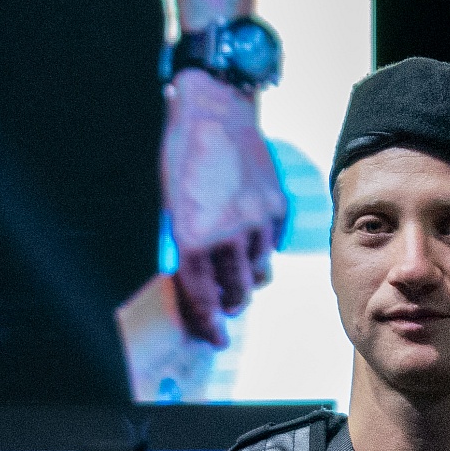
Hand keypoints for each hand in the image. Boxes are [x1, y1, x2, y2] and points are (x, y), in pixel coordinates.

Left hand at [160, 71, 284, 342]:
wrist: (214, 112)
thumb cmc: (183, 154)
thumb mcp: (172, 207)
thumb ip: (185, 247)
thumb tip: (195, 281)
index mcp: (193, 239)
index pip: (202, 297)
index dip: (208, 323)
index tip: (214, 338)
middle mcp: (227, 236)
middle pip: (236, 292)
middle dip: (230, 303)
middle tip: (225, 303)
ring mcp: (257, 223)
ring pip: (259, 272)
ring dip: (248, 277)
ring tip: (237, 265)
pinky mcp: (277, 209)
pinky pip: (272, 245)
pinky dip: (261, 247)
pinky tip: (248, 232)